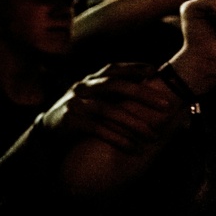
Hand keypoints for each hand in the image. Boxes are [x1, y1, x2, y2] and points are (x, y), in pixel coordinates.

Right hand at [35, 63, 181, 153]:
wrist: (47, 132)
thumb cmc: (80, 115)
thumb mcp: (92, 99)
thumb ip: (114, 96)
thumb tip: (153, 98)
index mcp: (90, 80)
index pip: (113, 69)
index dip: (134, 68)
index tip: (155, 71)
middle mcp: (82, 87)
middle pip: (114, 85)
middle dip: (142, 94)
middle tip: (167, 105)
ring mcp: (75, 103)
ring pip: (108, 109)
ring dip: (133, 123)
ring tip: (152, 136)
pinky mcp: (70, 121)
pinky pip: (97, 128)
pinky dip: (117, 138)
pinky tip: (133, 147)